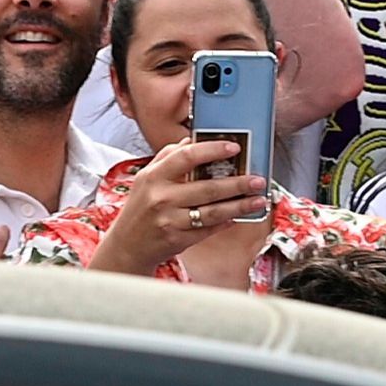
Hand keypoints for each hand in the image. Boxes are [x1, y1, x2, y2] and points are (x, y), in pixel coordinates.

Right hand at [87, 135, 274, 274]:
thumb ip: (167, 157)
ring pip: (213, 211)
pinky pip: (209, 229)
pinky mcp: (178, 239)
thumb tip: (190, 139)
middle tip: (257, 179)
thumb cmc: (140, 209)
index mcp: (153, 177)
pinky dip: (226, 222)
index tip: (234, 147)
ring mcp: (170, 220)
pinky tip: (238, 215)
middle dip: (238, 183)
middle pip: (207, 187)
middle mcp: (161, 197)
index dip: (212, 150)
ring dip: (240, 205)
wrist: (127, 245)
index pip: (186, 156)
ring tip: (258, 199)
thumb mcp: (146, 178)